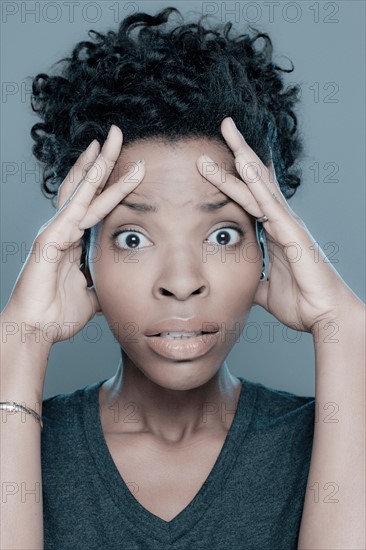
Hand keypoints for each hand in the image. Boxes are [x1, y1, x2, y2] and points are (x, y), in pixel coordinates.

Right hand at [2, 125, 144, 344]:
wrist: (34, 329)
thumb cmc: (57, 313)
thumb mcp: (91, 295)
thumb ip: (103, 283)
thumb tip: (117, 285)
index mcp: (72, 238)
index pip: (92, 202)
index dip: (106, 181)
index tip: (124, 162)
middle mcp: (63, 228)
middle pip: (85, 187)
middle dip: (102, 160)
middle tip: (117, 134)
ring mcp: (56, 230)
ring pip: (80, 190)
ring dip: (97, 165)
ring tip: (111, 140)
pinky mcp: (50, 238)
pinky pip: (73, 208)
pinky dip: (87, 187)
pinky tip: (96, 167)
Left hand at [196, 117, 360, 333]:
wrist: (325, 316)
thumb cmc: (301, 302)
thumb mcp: (265, 289)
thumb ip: (253, 279)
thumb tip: (240, 280)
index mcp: (274, 231)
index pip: (251, 196)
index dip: (235, 175)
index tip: (220, 156)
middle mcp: (280, 221)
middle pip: (255, 180)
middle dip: (238, 152)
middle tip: (224, 125)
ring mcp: (286, 224)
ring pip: (260, 183)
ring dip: (241, 157)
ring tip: (227, 131)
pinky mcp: (291, 232)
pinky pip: (269, 202)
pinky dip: (255, 181)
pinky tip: (243, 163)